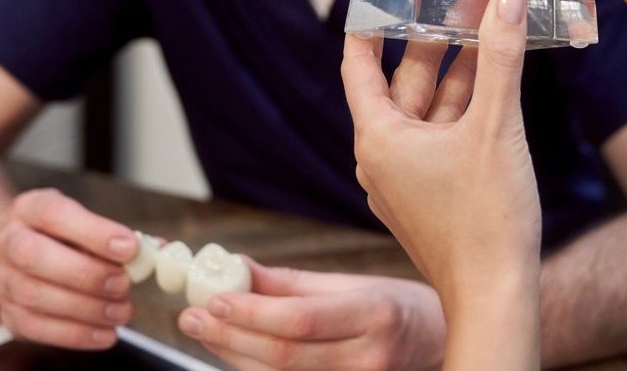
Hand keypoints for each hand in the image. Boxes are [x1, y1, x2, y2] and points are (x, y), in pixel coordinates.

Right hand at [0, 187, 136, 348]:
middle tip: (124, 284)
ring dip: (85, 308)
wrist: (11, 251)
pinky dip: (74, 334)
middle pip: (35, 257)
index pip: (55, 214)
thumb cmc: (58, 235)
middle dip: (86, 273)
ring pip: (35, 296)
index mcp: (31, 209)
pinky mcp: (8, 314)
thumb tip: (159, 250)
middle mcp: (9, 242)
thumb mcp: (82, 220)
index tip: (129, 247)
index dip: (94, 232)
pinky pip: (36, 328)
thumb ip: (118, 235)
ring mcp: (3, 280)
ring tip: (121, 312)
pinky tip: (104, 334)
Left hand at [178, 261, 445, 369]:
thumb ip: (291, 283)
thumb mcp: (353, 283)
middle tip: (190, 316)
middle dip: (230, 336)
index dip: (252, 313)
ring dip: (234, 355)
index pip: (302, 321)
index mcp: (374, 314)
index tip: (214, 299)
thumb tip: (236, 268)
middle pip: (284, 356)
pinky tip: (233, 353)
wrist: (436, 344)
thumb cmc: (397, 307)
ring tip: (203, 331)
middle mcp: (368, 358)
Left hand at [342, 0, 541, 313]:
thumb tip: (504, 0)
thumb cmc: (485, 220)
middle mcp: (383, 156)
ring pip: (428, 108)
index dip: (371, 22)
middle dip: (431, 39)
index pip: (359, 64)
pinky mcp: (433, 192)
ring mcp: (408, 177)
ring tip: (484, 28)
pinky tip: (495, 82)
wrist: (496, 296)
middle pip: (402, 81)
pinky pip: (443, 134)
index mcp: (378, 137)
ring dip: (456, 72)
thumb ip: (499, 59)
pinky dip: (466, 105)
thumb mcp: (495, 127)